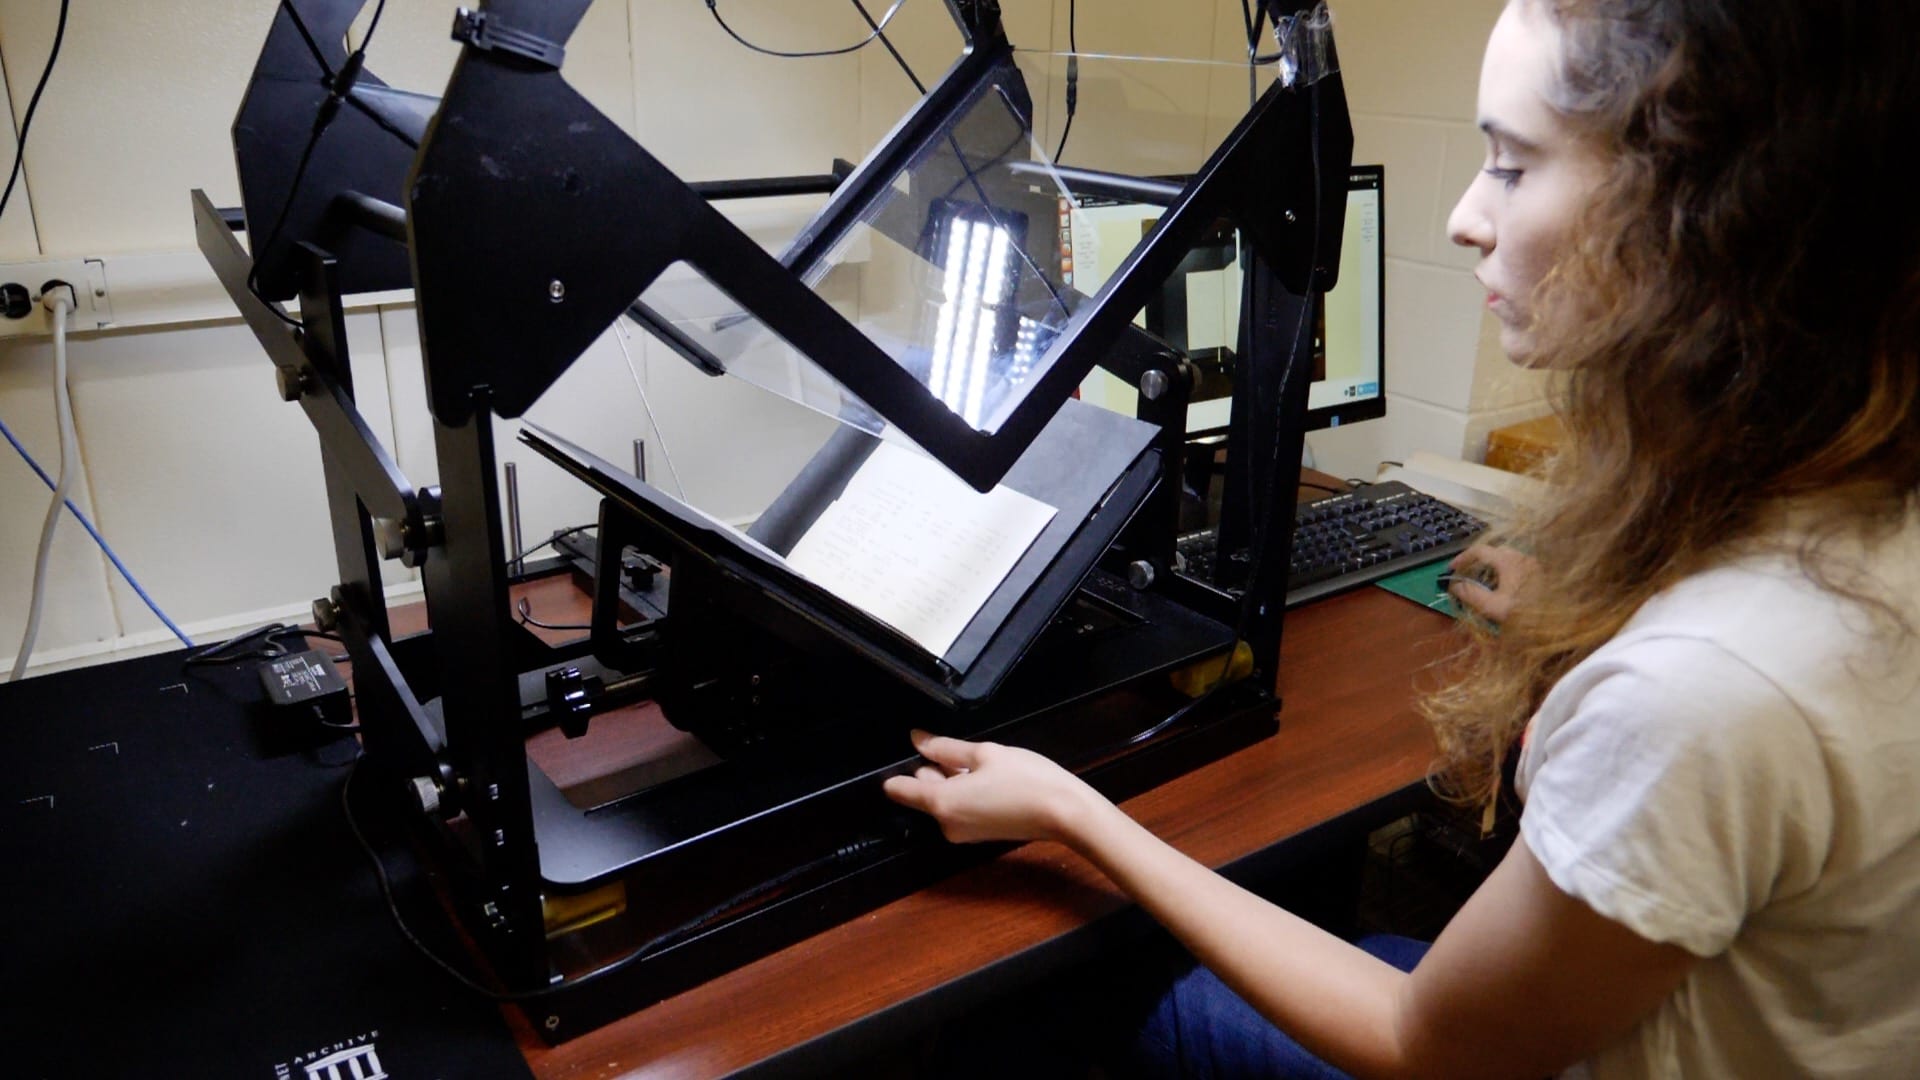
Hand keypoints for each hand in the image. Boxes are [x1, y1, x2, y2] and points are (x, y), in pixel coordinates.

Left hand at [882, 729, 1105, 845]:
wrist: (1065, 814)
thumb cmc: (1026, 779)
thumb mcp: (985, 753)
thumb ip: (946, 747)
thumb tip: (917, 739)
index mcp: (941, 802)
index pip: (898, 790)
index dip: (899, 768)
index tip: (913, 750)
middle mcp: (945, 824)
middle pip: (923, 792)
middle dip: (934, 770)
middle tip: (963, 750)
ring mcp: (962, 833)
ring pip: (943, 799)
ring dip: (953, 780)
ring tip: (983, 763)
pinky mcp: (979, 836)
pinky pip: (960, 809)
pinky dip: (966, 793)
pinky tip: (989, 778)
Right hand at [1446, 543, 1537, 622]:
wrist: (1559, 624)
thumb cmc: (1525, 614)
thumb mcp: (1493, 607)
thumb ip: (1471, 594)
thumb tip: (1454, 585)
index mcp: (1508, 561)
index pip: (1479, 551)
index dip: (1462, 558)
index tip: (1451, 570)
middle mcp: (1521, 557)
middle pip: (1493, 551)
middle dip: (1476, 561)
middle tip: (1465, 575)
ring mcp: (1532, 564)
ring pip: (1505, 558)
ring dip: (1490, 567)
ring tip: (1481, 583)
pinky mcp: (1539, 573)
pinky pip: (1516, 565)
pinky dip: (1503, 571)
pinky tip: (1501, 588)